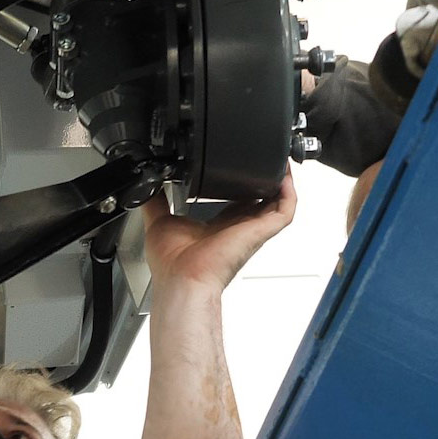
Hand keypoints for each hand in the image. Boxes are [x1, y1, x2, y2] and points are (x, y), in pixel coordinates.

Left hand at [140, 170, 296, 292]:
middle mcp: (235, 230)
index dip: (237, 187)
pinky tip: (285, 175)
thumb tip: (148, 184)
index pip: (232, 204)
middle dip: (261, 182)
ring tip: (279, 161)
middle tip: (264, 160)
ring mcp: (250, 231)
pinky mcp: (260, 231)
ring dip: (280, 183)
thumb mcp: (158, 221)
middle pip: (256, 202)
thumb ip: (156, 201)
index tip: (237, 169)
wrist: (182, 278)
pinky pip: (285, 210)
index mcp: (214, 228)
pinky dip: (289, 193)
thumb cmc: (172, 263)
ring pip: (276, 204)